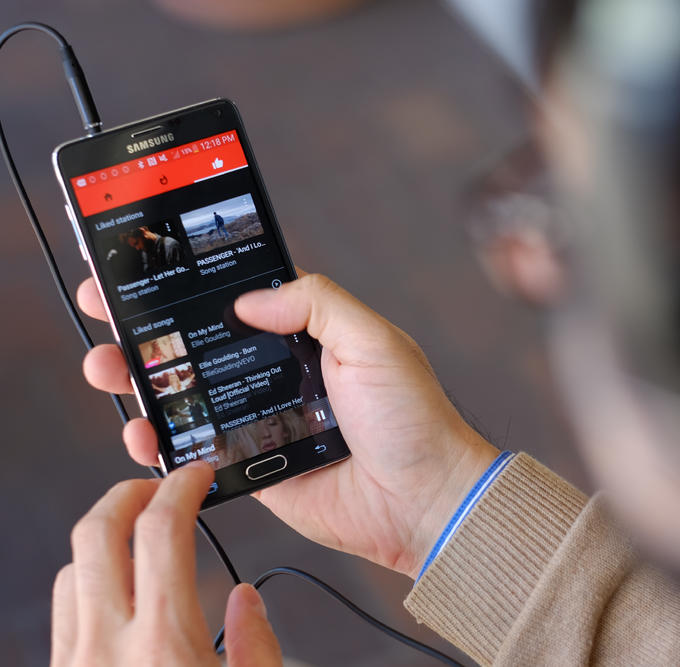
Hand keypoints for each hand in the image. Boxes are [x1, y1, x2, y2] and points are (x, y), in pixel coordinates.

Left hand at [51, 462, 280, 665]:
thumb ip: (257, 649)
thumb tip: (246, 602)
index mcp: (164, 646)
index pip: (162, 531)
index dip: (181, 488)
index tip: (197, 477)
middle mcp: (108, 647)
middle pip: (98, 532)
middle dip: (130, 493)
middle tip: (158, 488)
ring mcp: (75, 663)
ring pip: (74, 567)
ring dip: (107, 540)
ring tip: (141, 542)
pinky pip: (62, 612)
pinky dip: (89, 583)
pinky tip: (119, 597)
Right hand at [77, 272, 498, 577]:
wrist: (423, 499)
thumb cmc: (411, 417)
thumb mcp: (373, 341)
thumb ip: (316, 304)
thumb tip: (248, 299)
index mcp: (308, 335)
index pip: (239, 297)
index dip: (192, 282)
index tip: (142, 263)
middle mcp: (279, 372)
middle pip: (200, 343)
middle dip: (147, 326)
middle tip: (102, 308)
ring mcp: (262, 420)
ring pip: (189, 394)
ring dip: (142, 380)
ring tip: (106, 368)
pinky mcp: (254, 467)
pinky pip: (197, 450)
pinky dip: (162, 443)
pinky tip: (140, 432)